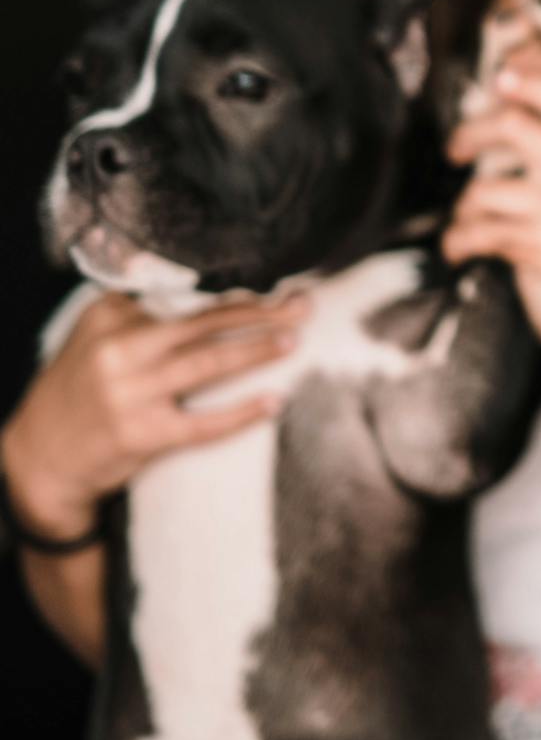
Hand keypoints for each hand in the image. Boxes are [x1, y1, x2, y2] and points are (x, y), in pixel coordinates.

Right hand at [1, 293, 304, 539]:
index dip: (233, 290)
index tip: (275, 279)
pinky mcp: (140, 435)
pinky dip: (242, 412)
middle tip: (302, 304)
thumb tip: (217, 292)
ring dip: (258, 350)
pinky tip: (274, 402)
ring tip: (294, 340)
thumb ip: (141, 312)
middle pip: (203, 324)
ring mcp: (129, 394)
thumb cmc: (81, 389)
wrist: (38, 460)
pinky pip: (203, 422)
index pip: (182, 295)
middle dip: (260, 312)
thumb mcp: (96, 338)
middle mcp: (117, 350)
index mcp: (108, 316)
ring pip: (209, 364)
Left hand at [445, 43, 540, 376]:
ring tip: (474, 221)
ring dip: (466, 208)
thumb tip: (514, 80)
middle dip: (471, 134)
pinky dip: (459, 242)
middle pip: (514, 123)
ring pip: (485, 186)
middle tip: (457, 151)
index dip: (533, 75)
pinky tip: (464, 249)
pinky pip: (477, 230)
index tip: (500, 76)